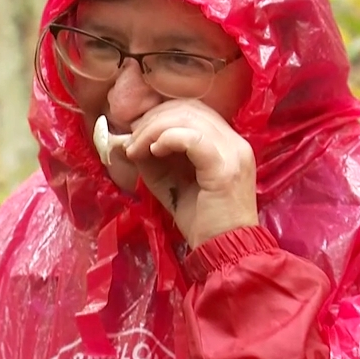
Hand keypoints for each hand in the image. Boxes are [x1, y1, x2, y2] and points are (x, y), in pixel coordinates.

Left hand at [124, 100, 258, 247]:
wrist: (223, 249)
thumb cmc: (199, 219)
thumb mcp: (168, 180)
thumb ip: (151, 157)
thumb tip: (125, 139)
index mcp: (224, 141)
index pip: (192, 109)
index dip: (159, 114)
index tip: (135, 132)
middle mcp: (234, 141)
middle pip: (188, 109)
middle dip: (152, 119)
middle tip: (131, 140)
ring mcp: (233, 152)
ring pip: (188, 119)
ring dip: (153, 129)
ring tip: (137, 147)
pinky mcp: (225, 168)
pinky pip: (193, 138)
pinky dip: (168, 138)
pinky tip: (153, 151)